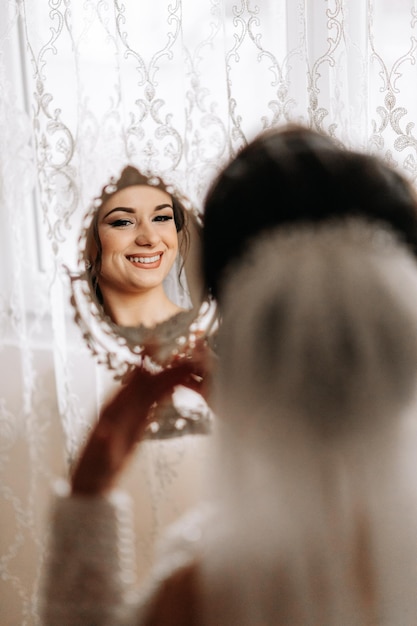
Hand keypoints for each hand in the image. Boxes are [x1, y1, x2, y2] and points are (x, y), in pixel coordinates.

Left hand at [70, 347, 212, 495]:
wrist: (94, 478)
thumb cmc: (96, 467)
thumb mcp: (100, 458)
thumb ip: (105, 444)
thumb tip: (105, 432)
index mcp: (115, 409)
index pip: (136, 382)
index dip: (148, 363)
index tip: (160, 345)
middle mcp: (123, 406)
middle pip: (150, 381)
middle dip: (169, 368)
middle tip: (190, 357)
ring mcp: (131, 413)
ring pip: (154, 390)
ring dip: (171, 378)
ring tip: (189, 365)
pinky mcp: (137, 423)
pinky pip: (154, 404)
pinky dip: (166, 393)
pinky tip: (177, 386)